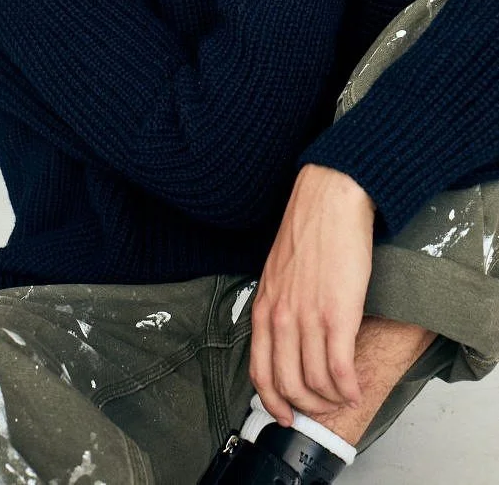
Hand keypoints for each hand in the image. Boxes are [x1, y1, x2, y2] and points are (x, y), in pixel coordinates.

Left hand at [249, 163, 375, 423]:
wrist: (330, 201)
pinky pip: (340, 370)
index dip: (273, 401)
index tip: (284, 414)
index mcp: (264, 307)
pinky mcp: (338, 314)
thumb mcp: (278, 272)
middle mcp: (280, 318)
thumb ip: (278, 305)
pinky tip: (356, 388)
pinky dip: (348, 388)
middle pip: (288, 384)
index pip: (260, 371)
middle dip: (307, 406)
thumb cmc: (309, 231)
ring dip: (331, 400)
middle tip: (322, 408)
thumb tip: (287, 336)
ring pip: (315, 383)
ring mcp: (308, 318)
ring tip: (343, 396)